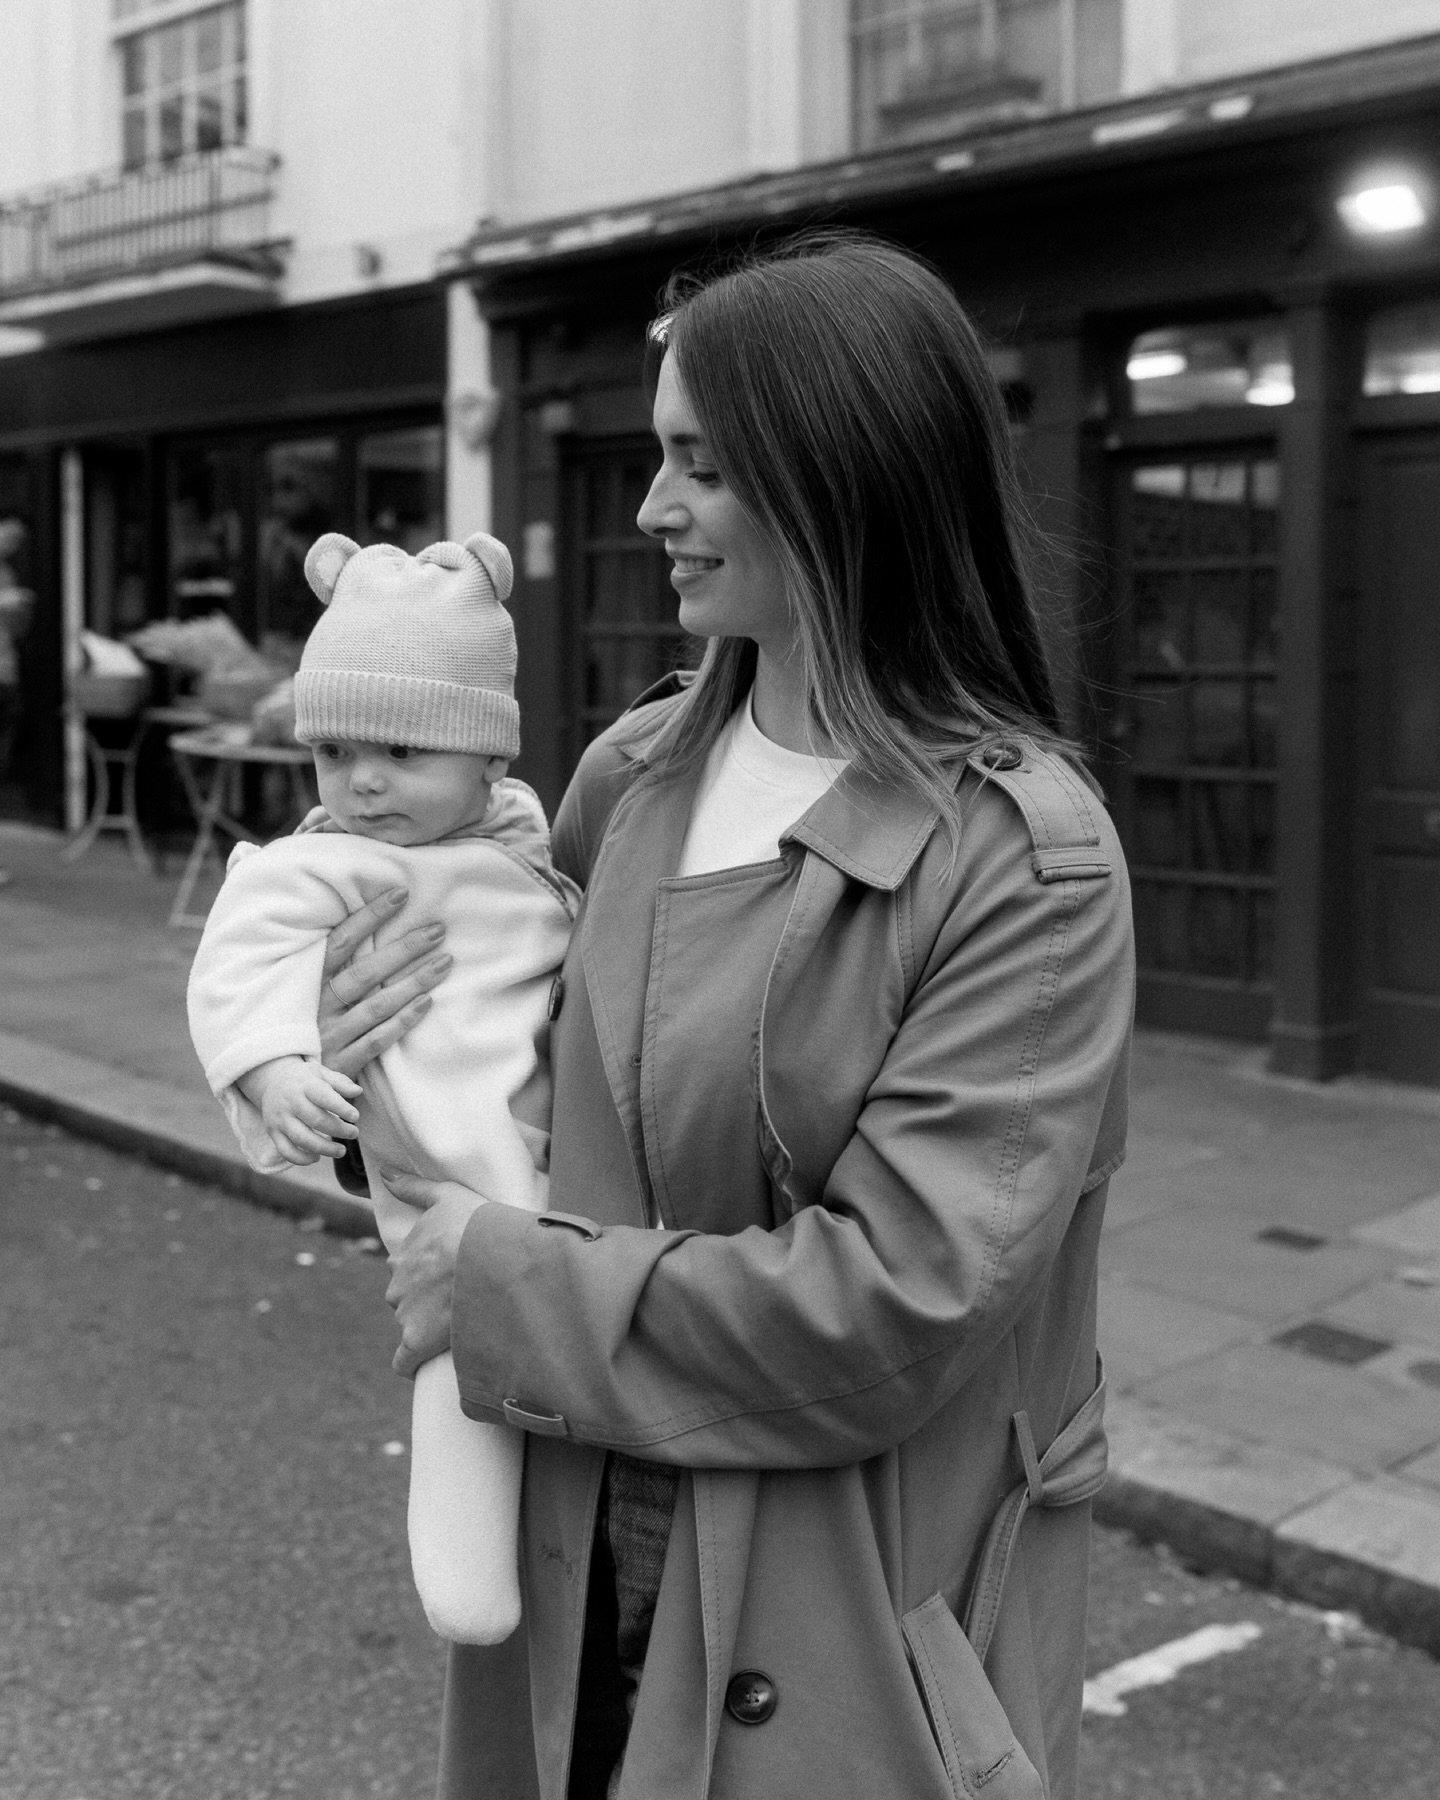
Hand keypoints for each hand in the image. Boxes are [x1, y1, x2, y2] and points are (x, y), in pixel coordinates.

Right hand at [245, 1055, 361, 1163]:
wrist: (272, 1080)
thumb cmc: (305, 1079)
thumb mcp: (322, 1073)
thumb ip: (341, 1082)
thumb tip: (358, 1091)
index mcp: (304, 1085)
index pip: (323, 1096)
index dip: (340, 1108)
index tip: (355, 1117)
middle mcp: (290, 1102)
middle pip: (315, 1120)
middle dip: (338, 1130)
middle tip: (354, 1133)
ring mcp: (279, 1118)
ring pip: (301, 1138)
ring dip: (324, 1148)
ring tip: (341, 1151)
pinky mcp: (273, 1132)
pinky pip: (286, 1150)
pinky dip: (302, 1159)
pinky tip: (317, 1157)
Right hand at [317, 887, 452, 1079]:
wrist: (285, 1088)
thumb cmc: (302, 1029)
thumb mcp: (304, 994)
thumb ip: (329, 964)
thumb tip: (361, 926)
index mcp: (305, 984)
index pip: (339, 943)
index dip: (369, 917)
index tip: (400, 894)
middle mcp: (316, 1008)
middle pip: (364, 973)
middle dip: (403, 949)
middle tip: (438, 930)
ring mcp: (329, 1037)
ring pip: (376, 1006)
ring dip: (412, 983)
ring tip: (445, 963)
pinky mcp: (342, 1065)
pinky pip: (377, 1041)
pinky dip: (402, 1021)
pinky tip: (427, 1003)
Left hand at [383, 1170, 488, 1377]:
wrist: (492, 1256)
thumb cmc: (475, 1223)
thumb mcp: (446, 1195)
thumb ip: (414, 1187)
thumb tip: (386, 1174)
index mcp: (403, 1256)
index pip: (408, 1272)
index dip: (429, 1275)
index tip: (449, 1277)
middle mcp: (398, 1285)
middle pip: (407, 1299)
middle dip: (426, 1301)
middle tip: (459, 1299)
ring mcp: (406, 1314)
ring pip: (410, 1325)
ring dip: (427, 1326)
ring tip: (459, 1324)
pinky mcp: (418, 1340)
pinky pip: (404, 1361)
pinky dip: (409, 1363)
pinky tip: (419, 1365)